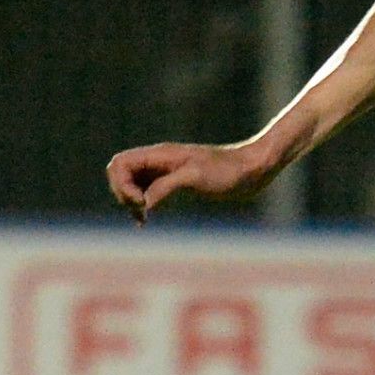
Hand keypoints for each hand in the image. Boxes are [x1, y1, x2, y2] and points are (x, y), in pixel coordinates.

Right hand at [105, 142, 276, 223]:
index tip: (140, 201)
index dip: (121, 184)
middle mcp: (160, 161)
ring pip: (132, 184)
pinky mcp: (176, 182)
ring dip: (130, 201)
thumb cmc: (228, 170)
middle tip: (141, 210)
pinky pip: (147, 191)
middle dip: (122, 193)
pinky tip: (146, 219)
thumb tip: (143, 204)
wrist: (253, 170)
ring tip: (142, 220)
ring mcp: (166, 171)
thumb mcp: (195, 177)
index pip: (120, 163)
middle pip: (121, 174)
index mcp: (161, 155)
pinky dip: (141, 204)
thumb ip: (165, 186)